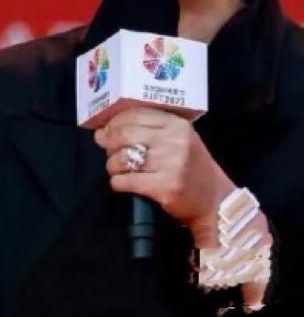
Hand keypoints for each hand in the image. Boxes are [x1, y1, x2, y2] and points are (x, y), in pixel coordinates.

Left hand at [94, 107, 234, 244]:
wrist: (215, 201)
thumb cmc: (191, 168)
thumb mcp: (174, 141)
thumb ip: (141, 132)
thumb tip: (100, 133)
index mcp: (177, 124)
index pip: (133, 115)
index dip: (113, 124)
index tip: (106, 133)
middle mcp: (175, 141)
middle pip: (123, 135)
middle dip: (110, 146)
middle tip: (112, 154)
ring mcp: (171, 164)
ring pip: (121, 159)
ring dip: (112, 166)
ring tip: (118, 170)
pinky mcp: (165, 187)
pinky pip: (125, 181)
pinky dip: (117, 183)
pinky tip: (123, 184)